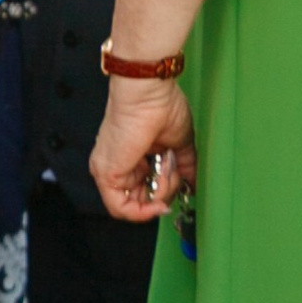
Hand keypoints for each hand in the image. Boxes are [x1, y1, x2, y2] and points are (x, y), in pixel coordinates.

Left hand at [91, 75, 193, 223]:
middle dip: (165, 191)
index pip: (144, 191)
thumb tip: (195, 182)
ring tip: (167, 165)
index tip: (179, 189)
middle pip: (140, 200)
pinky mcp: (106, 174)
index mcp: (130, 157)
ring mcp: (108, 170)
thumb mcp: (179, 143)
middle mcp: (116, 165)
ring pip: (135, 204)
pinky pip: (122, 208)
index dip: (164, 194)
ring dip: (160, 192)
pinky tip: (158, 197)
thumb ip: (186, 166)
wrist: (148, 93)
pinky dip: (143, 209)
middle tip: (175, 172)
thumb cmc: (160, 106)